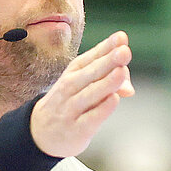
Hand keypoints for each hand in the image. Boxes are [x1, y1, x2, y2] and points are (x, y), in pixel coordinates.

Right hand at [29, 31, 134, 158]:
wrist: (40, 133)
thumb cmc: (70, 104)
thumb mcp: (83, 88)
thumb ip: (108, 82)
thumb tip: (129, 88)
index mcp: (73, 73)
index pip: (91, 58)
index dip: (106, 47)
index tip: (121, 37)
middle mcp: (70, 88)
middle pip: (91, 73)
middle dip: (108, 61)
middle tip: (124, 51)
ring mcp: (71, 109)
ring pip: (90, 94)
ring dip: (107, 83)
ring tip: (122, 71)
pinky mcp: (77, 130)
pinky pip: (91, 118)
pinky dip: (102, 108)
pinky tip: (114, 99)